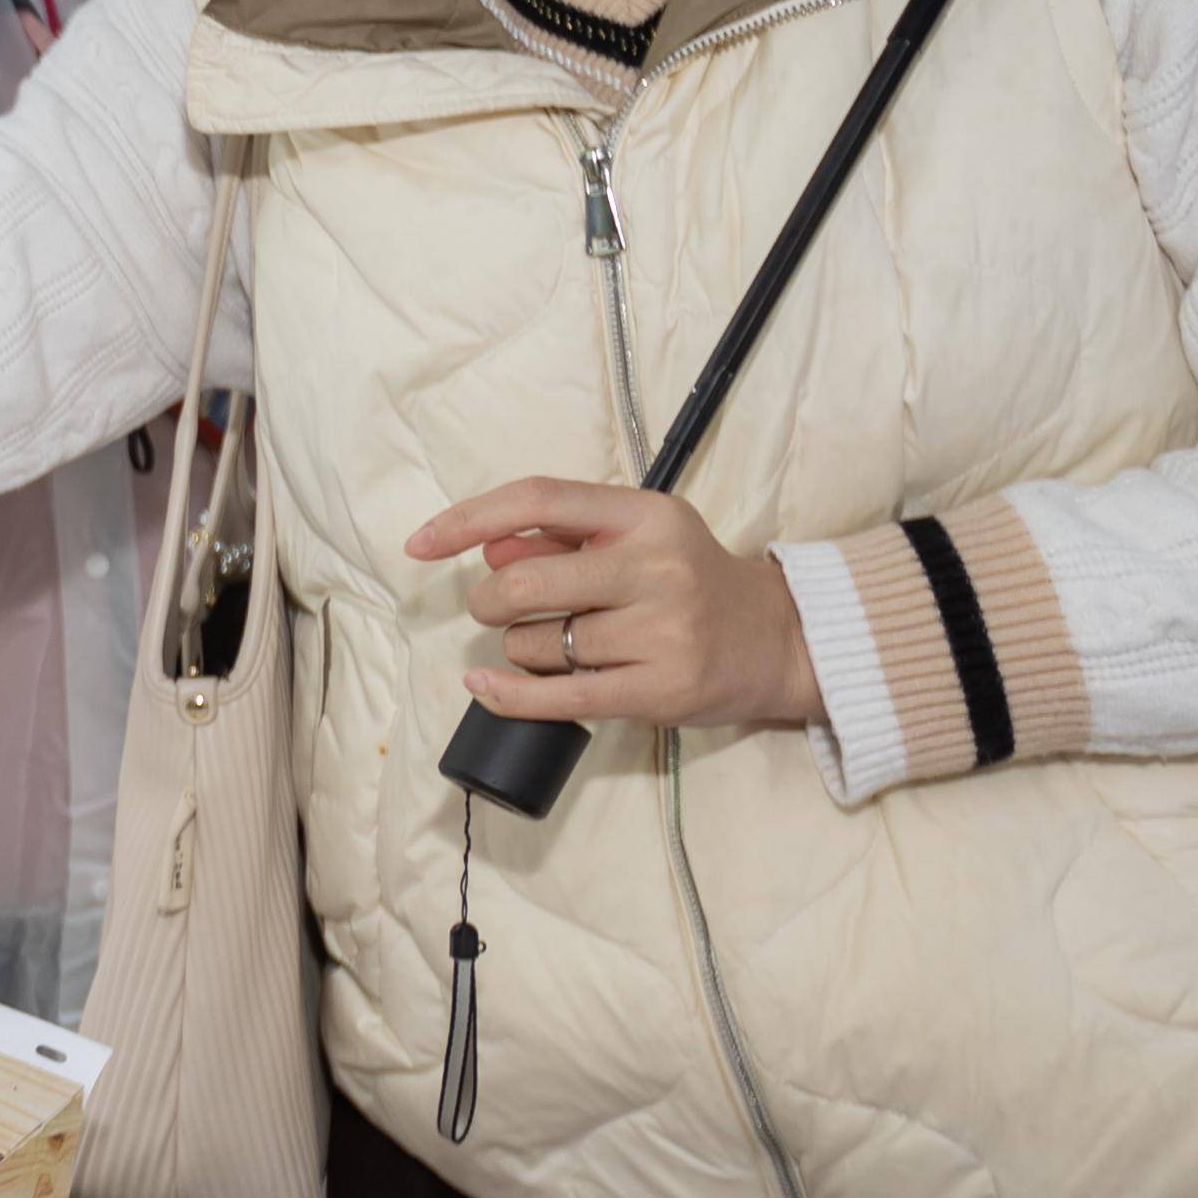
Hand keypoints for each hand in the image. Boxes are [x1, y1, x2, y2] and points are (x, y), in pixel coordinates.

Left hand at [407, 478, 825, 733]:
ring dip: (522, 650)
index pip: (539, 499)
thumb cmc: (689, 581)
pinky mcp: (659, 690)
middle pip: (523, 583)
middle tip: (497, 609)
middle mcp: (656, 567)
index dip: (467, 519)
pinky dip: (506, 695)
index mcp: (644, 515)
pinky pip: (556, 697)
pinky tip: (484, 689)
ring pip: (535, 644)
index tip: (419, 543)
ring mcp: (662, 631)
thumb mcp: (637, 539)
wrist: (778, 638)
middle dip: (489, 602)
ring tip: (562, 646)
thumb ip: (562, 538)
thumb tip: (485, 545)